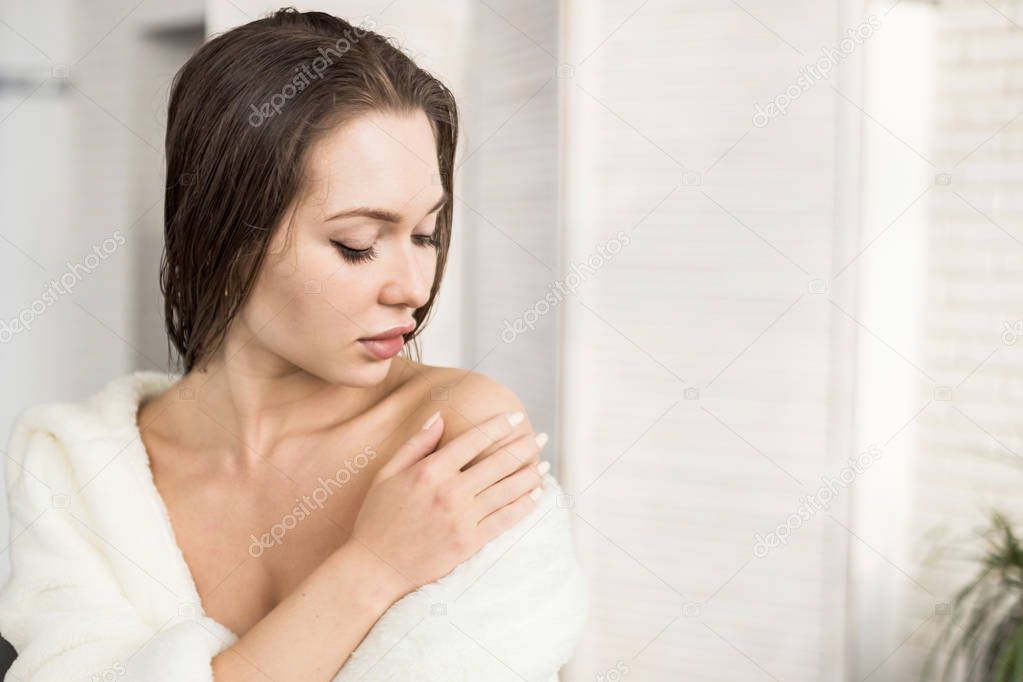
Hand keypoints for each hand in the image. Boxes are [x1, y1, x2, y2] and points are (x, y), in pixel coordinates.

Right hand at [347, 411, 547, 598]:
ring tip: (544, 465)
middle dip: (524, 447)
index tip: (516, 417)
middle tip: (541, 438)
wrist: (375, 567)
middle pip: (498, 463)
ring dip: (531, 475)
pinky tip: (536, 495)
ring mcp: (462, 519)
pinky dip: (524, 505)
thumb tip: (440, 416)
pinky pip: (505, 520)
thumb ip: (417, 443)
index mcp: (430, 471)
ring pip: (507, 490)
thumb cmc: (377, 517)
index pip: (474, 440)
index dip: (499, 426)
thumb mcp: (387, 473)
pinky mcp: (469, 543)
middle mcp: (449, 492)